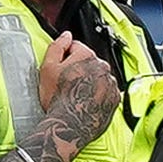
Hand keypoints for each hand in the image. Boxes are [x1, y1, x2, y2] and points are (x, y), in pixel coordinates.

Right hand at [37, 31, 120, 155]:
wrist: (69, 126)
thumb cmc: (57, 99)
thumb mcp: (47, 68)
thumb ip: (57, 46)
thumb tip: (66, 35)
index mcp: (86, 55)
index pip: (76, 47)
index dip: (65, 57)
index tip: (61, 69)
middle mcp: (103, 66)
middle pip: (89, 62)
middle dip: (79, 69)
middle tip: (67, 84)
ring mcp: (110, 83)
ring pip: (99, 76)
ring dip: (90, 82)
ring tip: (76, 95)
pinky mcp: (115, 99)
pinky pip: (107, 91)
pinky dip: (99, 94)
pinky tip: (86, 101)